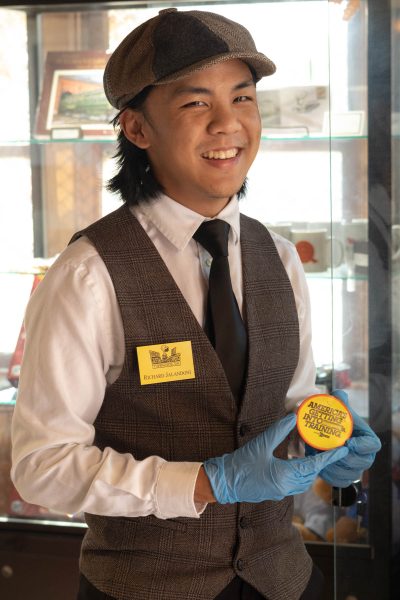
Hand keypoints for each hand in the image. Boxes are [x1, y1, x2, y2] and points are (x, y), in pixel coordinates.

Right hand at [203, 413, 348, 503]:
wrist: (223, 482)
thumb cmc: (240, 463)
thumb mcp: (261, 443)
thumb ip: (279, 430)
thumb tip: (294, 417)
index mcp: (284, 475)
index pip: (313, 465)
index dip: (329, 457)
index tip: (342, 450)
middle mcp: (286, 486)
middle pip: (311, 475)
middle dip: (321, 463)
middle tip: (330, 449)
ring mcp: (281, 492)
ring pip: (304, 482)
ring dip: (311, 470)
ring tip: (316, 455)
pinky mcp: (275, 493)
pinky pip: (295, 484)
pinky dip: (301, 474)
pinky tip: (298, 464)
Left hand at [306, 389, 381, 486]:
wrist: (327, 437)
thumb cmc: (336, 422)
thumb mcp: (337, 410)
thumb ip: (339, 400)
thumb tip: (339, 394)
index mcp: (367, 440)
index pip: (372, 445)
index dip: (362, 445)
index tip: (347, 442)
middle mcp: (366, 457)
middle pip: (360, 462)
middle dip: (342, 457)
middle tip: (327, 450)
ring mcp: (356, 469)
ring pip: (348, 474)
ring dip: (332, 466)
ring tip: (319, 456)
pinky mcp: (345, 478)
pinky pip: (339, 481)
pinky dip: (328, 475)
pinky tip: (319, 465)